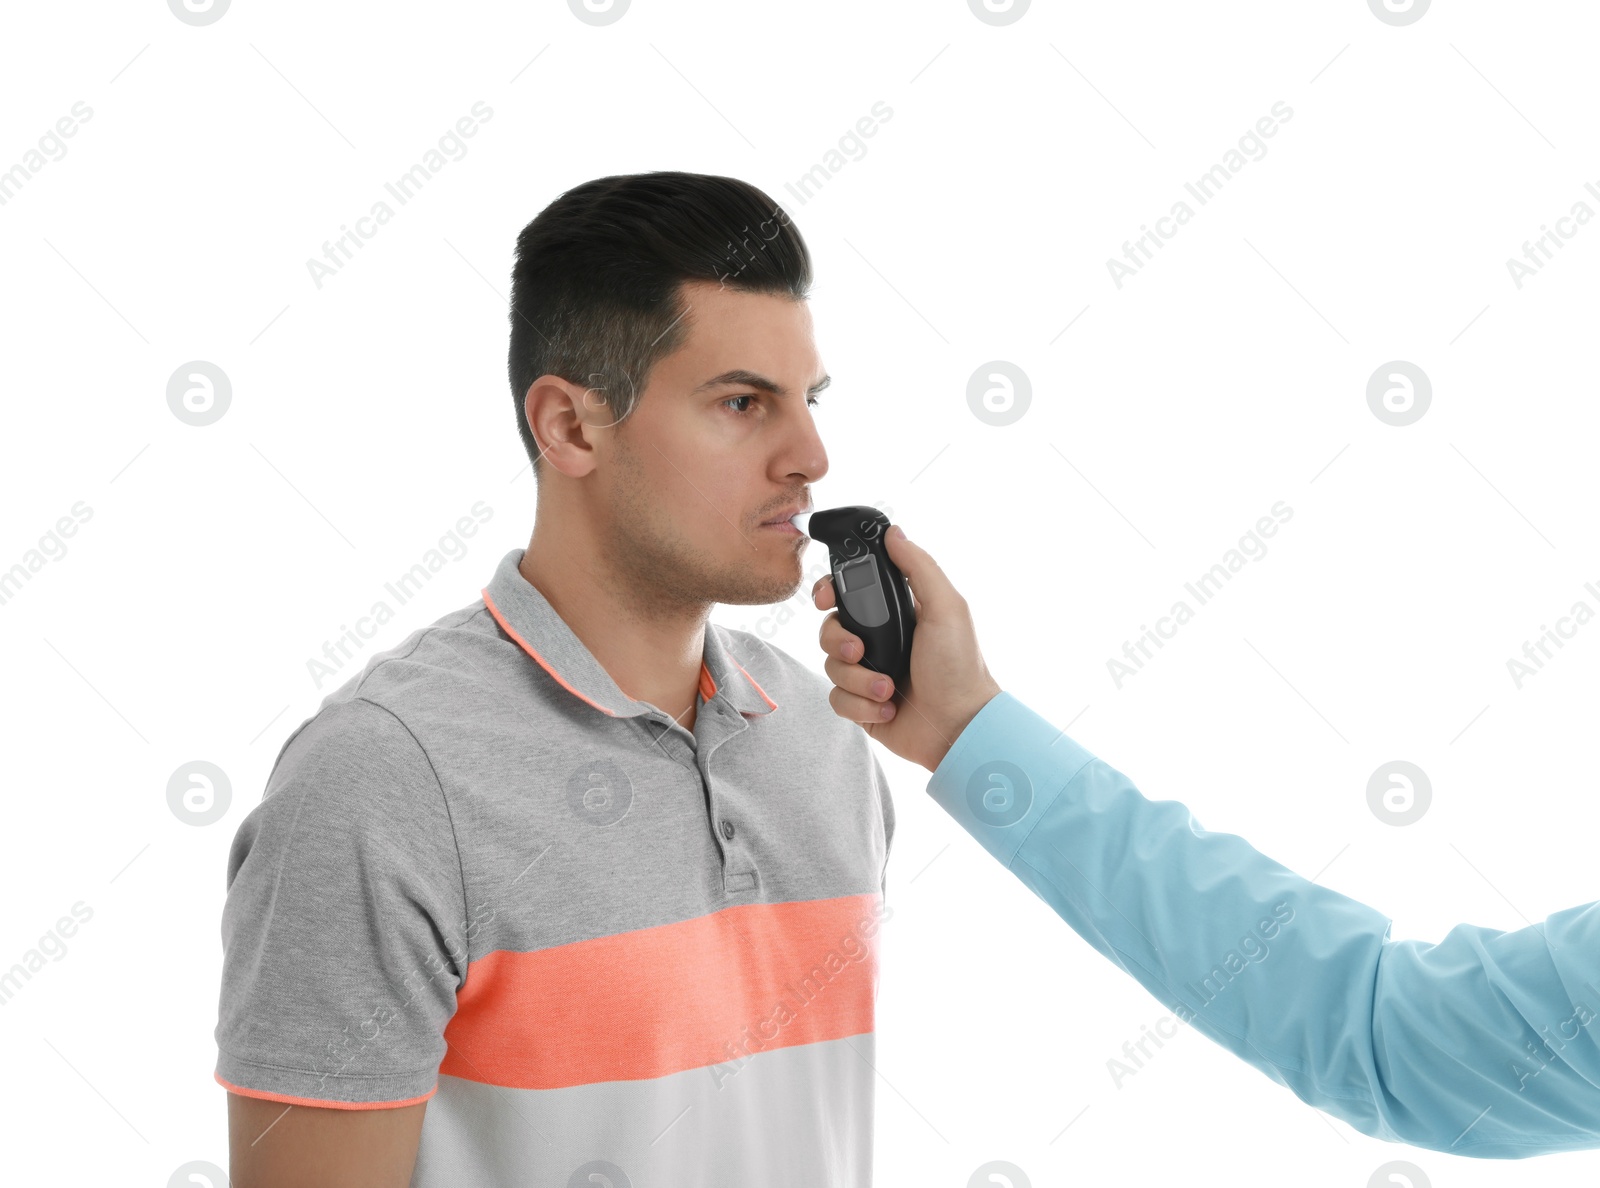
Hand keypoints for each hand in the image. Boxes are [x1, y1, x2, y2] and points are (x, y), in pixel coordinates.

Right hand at [812, 525, 1001, 771]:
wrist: (958, 726)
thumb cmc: (959, 667)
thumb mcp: (946, 607)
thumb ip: (918, 567)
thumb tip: (894, 532)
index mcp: (895, 614)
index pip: (848, 592)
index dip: (829, 591)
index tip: (826, 599)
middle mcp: (879, 640)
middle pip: (830, 628)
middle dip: (840, 640)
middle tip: (863, 650)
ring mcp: (868, 673)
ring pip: (831, 666)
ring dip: (859, 679)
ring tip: (888, 689)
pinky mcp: (861, 706)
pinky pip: (837, 699)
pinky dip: (861, 705)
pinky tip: (888, 708)